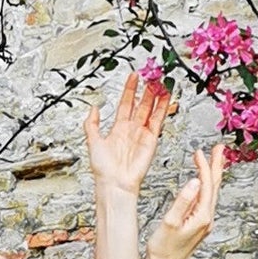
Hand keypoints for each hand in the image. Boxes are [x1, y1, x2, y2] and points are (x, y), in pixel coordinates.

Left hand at [84, 72, 171, 197]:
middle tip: (152, 75)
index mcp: (118, 128)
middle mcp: (131, 129)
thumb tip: (94, 108)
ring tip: (161, 82)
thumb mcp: (92, 141)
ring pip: (151, 110)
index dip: (130, 89)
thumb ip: (91, 124)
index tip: (134, 76)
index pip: (126, 103)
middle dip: (146, 90)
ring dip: (156, 96)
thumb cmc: (103, 168)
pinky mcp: (151, 139)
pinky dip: (163, 108)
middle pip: (141, 104)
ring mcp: (142, 133)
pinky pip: (158, 121)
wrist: (114, 183)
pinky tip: (166, 97)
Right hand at [145, 145, 224, 258]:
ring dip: (212, 175)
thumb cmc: (163, 250)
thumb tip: (195, 181)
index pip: (207, 185)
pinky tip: (201, 185)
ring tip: (213, 161)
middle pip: (215, 187)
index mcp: (202, 216)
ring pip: (211, 193)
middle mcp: (207, 219)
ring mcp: (204, 223)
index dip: (204, 166)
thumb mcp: (170, 222)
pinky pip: (205, 201)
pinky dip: (205, 188)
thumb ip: (183, 201)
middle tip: (220, 148)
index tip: (199, 152)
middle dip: (217, 166)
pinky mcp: (198, 226)